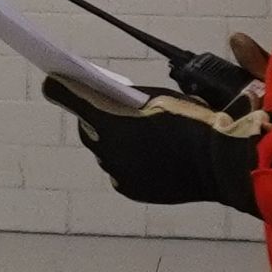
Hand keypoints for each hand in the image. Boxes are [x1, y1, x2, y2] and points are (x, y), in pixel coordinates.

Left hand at [50, 77, 267, 216]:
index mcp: (110, 123)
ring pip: (106, 153)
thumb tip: (110, 96)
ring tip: (137, 135)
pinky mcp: (131, 190)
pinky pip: (121, 172)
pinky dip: (128, 162)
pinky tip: (145, 156)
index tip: (52, 81)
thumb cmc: (193, 122)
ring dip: (114, 143)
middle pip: (90, 130)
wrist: (219, 163)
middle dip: (96, 118)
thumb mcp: (160, 98)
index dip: (62, 89)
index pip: (72, 100)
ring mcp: (118, 173)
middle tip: (107, 109)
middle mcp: (107, 151)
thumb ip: (129, 97)